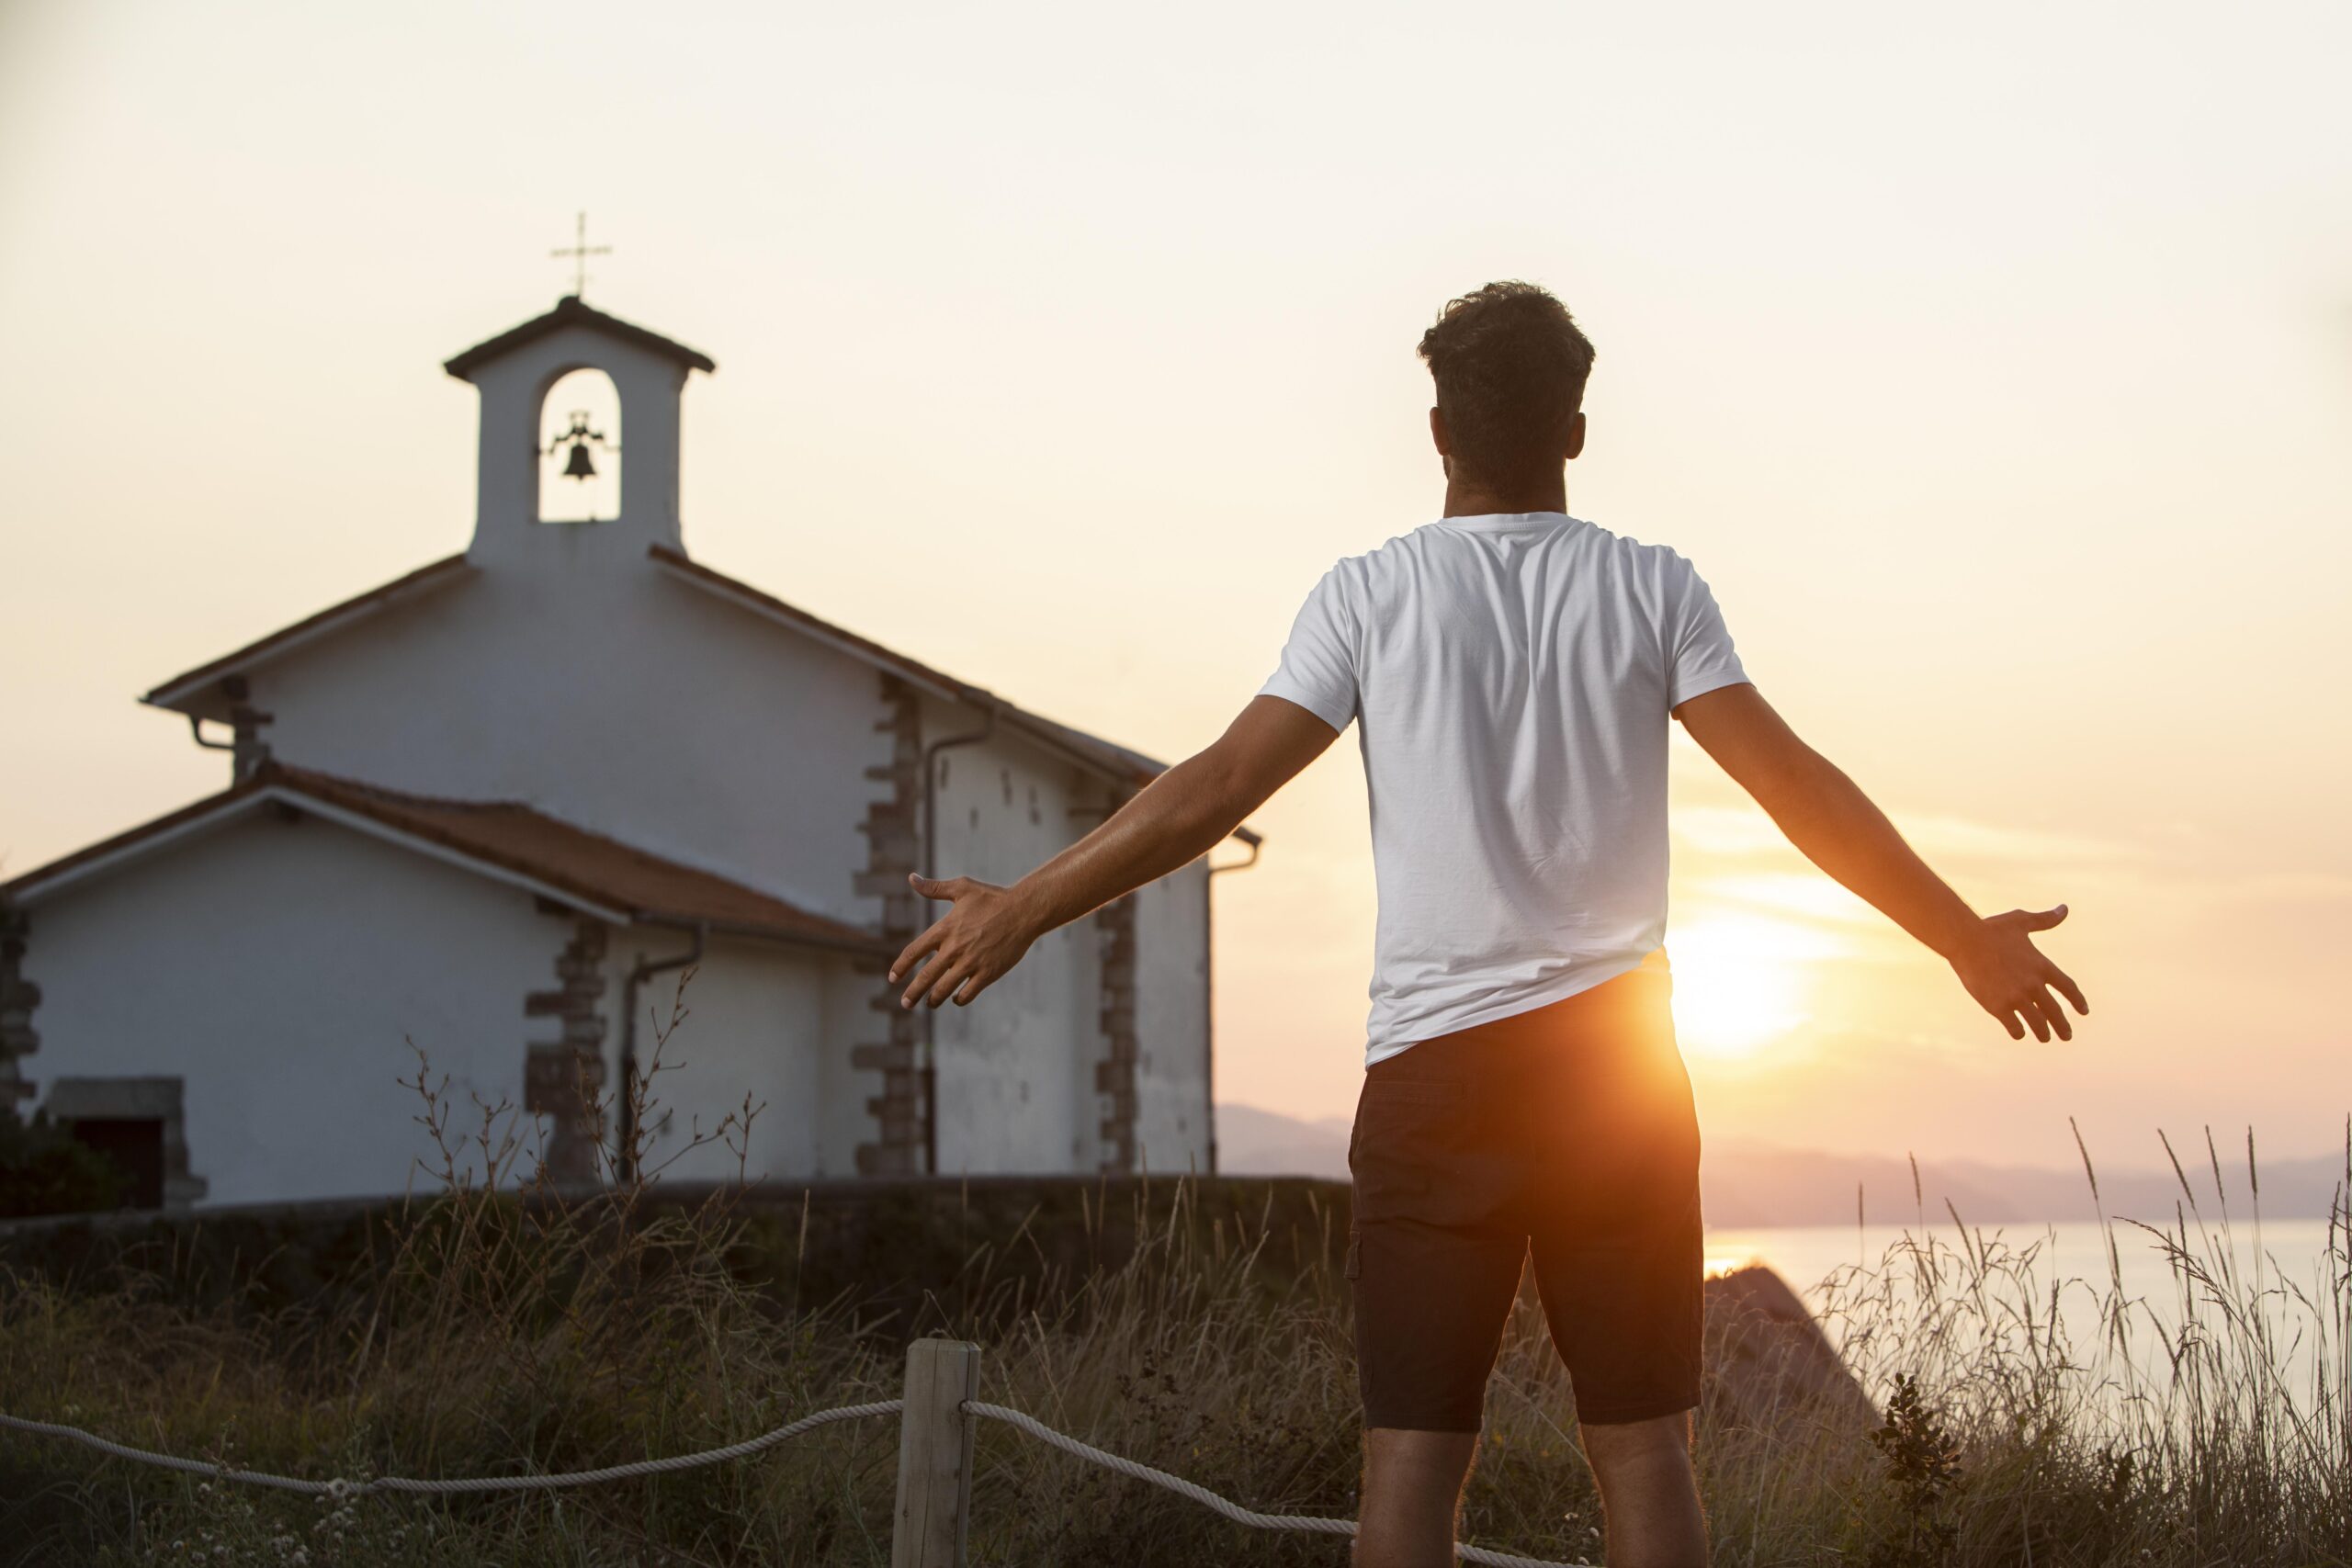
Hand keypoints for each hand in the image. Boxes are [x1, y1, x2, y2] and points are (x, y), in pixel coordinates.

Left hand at [889, 874, 1041, 1009]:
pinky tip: (955, 997)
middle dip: (913, 993)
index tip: (893, 978)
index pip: (914, 951)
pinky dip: (958, 999)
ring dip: (933, 1000)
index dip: (901, 966)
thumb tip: (911, 878)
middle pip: (926, 977)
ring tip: (928, 1004)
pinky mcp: (988, 973)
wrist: (1024, 911)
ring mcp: (971, 963)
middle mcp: (955, 948)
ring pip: (944, 989)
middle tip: (906, 1003)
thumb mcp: (962, 888)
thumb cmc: (993, 897)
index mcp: (945, 929)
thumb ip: (934, 888)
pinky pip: (967, 993)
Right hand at [1947, 904, 2088, 1041]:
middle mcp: (2033, 984)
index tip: (2084, 1012)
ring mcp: (2016, 997)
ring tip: (2044, 1038)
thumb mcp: (2021, 921)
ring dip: (2042, 1033)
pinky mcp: (1998, 1006)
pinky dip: (2018, 1032)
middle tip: (2067, 1036)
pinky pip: (2014, 1027)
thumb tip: (2064, 909)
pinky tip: (2019, 1034)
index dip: (2078, 1001)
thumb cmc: (1992, 929)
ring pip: (2037, 1023)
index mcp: (2042, 966)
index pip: (2068, 988)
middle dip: (2063, 1026)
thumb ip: (2045, 920)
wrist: (1965, 940)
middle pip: (2055, 1012)